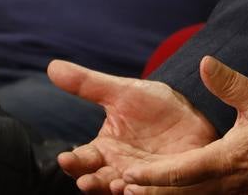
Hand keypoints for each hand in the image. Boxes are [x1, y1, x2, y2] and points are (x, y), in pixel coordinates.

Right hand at [48, 60, 216, 193]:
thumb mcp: (122, 92)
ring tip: (115, 185)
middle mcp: (119, 168)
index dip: (73, 162)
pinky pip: (154, 192)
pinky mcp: (167, 183)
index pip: (82, 160)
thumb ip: (88, 84)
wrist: (195, 111)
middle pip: (98, 181)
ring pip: (124, 190)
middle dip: (91, 183)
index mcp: (104, 149)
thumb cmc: (154, 105)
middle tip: (85, 181)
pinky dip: (145, 192)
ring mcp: (142, 179)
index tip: (65, 159)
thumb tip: (52, 65)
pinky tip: (139, 187)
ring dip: (117, 190)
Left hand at [114, 56, 247, 194]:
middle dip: (151, 193)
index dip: (152, 176)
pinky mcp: (246, 193)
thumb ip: (229, 83)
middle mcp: (228, 183)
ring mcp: (238, 192)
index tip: (128, 174)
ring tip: (141, 192)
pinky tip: (181, 190)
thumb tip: (204, 63)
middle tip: (121, 188)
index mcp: (226, 160)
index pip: (180, 173)